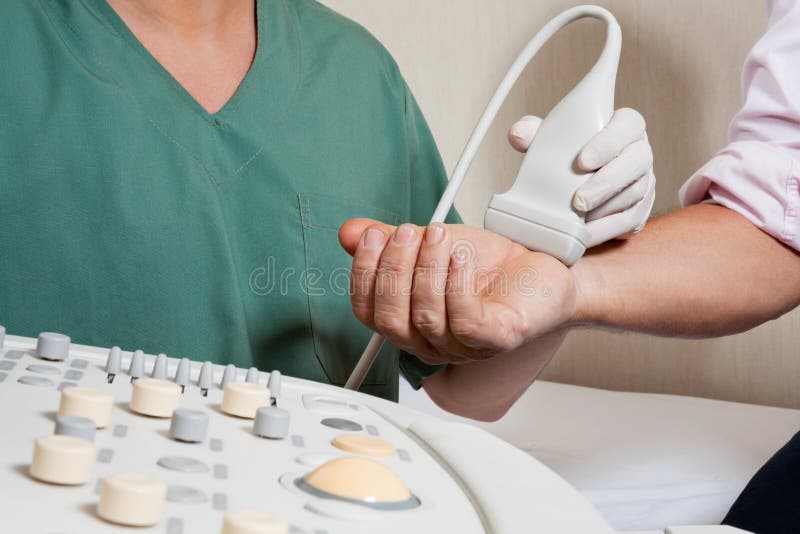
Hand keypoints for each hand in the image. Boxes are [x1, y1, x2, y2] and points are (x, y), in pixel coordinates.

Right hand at [339, 219, 574, 364]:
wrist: (543, 264)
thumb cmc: (489, 264)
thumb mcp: (429, 244)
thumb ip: (389, 241)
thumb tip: (351, 233)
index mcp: (409, 322)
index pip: (367, 312)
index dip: (363, 274)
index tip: (373, 236)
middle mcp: (432, 342)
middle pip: (390, 320)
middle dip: (393, 270)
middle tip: (406, 232)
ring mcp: (463, 346)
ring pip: (426, 317)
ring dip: (427, 269)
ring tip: (438, 235)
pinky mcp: (495, 339)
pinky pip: (465, 319)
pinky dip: (457, 283)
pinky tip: (460, 256)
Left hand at [509, 108, 655, 246]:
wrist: (574, 183)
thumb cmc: (566, 154)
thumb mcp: (548, 139)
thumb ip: (533, 132)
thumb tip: (518, 134)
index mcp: (624, 126)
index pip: (628, 124)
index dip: (609, 142)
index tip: (583, 161)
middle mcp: (639, 152)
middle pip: (637, 162)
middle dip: (607, 183)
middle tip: (579, 201)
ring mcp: (644, 182)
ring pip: (635, 194)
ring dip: (606, 210)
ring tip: (578, 221)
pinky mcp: (640, 209)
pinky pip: (630, 221)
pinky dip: (607, 230)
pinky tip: (585, 235)